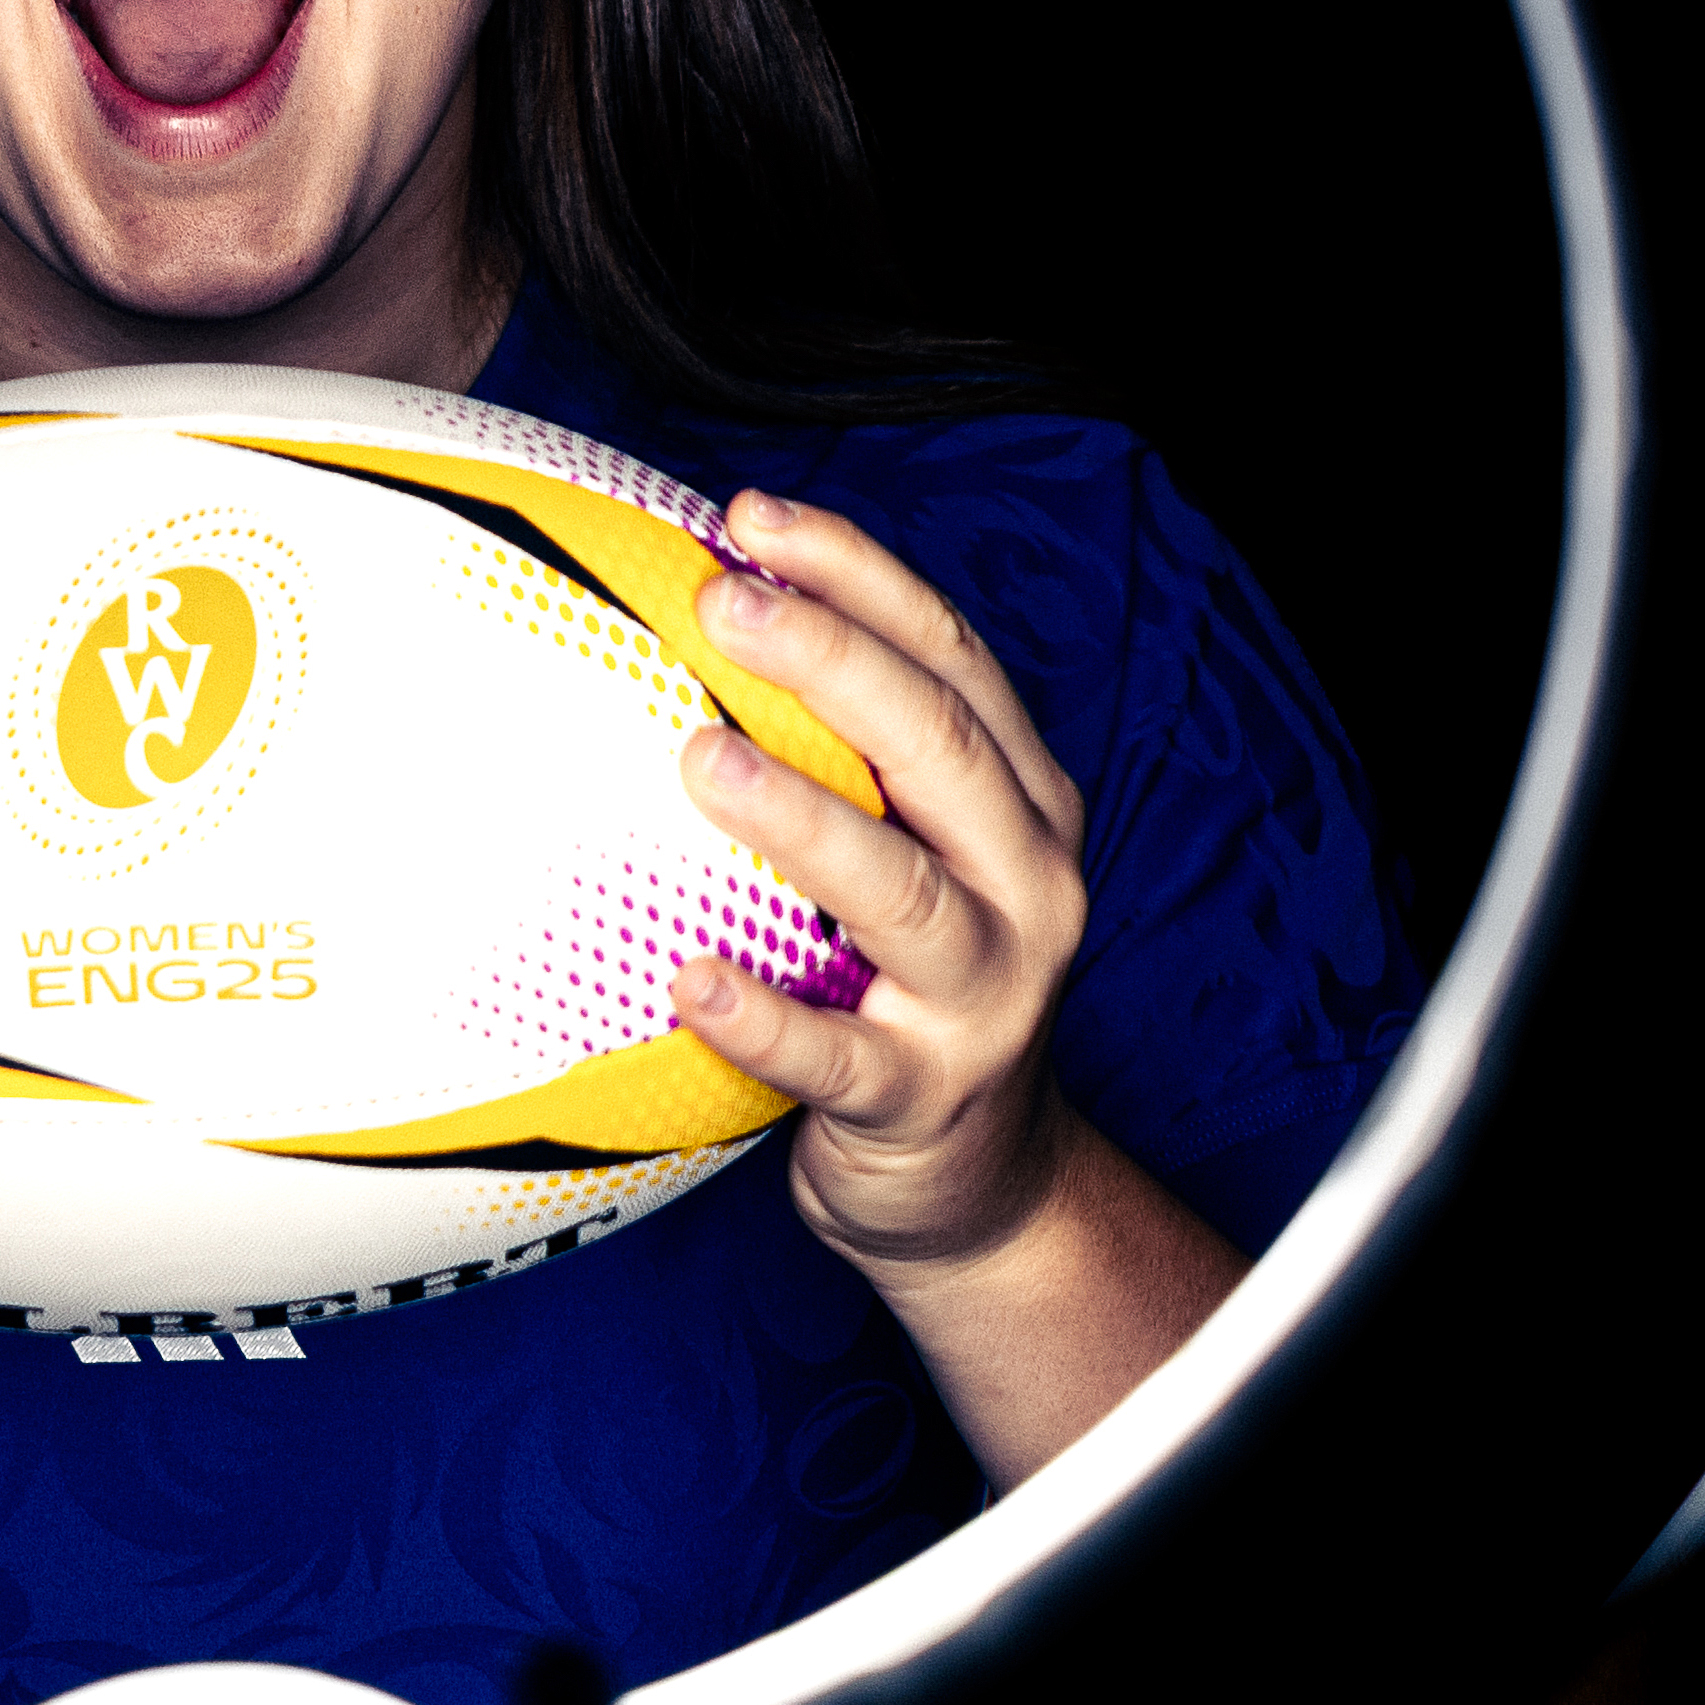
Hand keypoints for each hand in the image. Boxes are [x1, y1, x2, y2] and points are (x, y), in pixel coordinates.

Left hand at [661, 492, 1238, 1487]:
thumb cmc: (899, 986)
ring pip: (900, 886)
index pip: (949, 656)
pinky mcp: (925, 1097)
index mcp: (1021, 801)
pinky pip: (834, 1055)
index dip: (856, 574)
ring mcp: (986, 994)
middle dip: (831, 657)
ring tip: (698, 755)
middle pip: (937, 742)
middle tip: (716, 601)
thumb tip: (677, 618)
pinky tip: (685, 978)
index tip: (748, 516)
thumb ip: (837, 759)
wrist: (975, 1188)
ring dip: (801, 815)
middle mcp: (1027, 880)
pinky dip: (762, 1017)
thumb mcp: (905, 855)